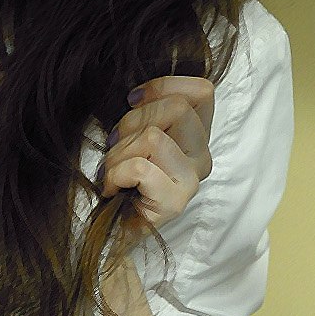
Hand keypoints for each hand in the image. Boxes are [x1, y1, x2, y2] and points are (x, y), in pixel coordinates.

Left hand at [100, 76, 214, 236]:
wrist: (112, 228)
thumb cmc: (121, 176)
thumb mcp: (135, 132)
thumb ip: (147, 111)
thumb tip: (134, 95)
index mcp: (197, 134)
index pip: (203, 91)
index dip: (163, 87)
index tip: (133, 100)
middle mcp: (202, 155)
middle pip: (177, 107)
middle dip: (132, 121)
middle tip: (116, 144)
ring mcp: (192, 179)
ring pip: (153, 136)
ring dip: (119, 152)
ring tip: (112, 170)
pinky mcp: (176, 201)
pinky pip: (140, 168)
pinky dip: (116, 174)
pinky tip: (111, 187)